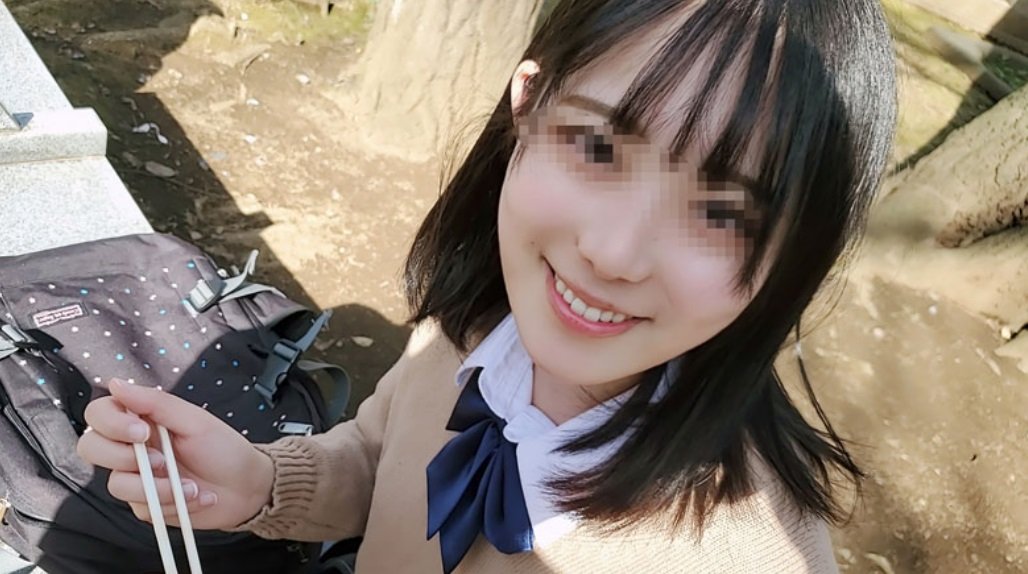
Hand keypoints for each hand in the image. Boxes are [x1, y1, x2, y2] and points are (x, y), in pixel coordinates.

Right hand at [76, 379, 273, 529]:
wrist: (246, 488)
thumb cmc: (224, 449)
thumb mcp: (194, 421)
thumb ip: (155, 402)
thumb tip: (116, 383)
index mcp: (142, 420)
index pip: (100, 414)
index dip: (111, 423)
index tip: (141, 431)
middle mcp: (133, 448)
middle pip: (91, 447)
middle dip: (123, 458)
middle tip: (161, 462)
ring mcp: (138, 477)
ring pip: (116, 484)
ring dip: (158, 487)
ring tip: (190, 485)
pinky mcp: (147, 504)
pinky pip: (141, 507)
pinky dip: (172, 503)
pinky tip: (196, 497)